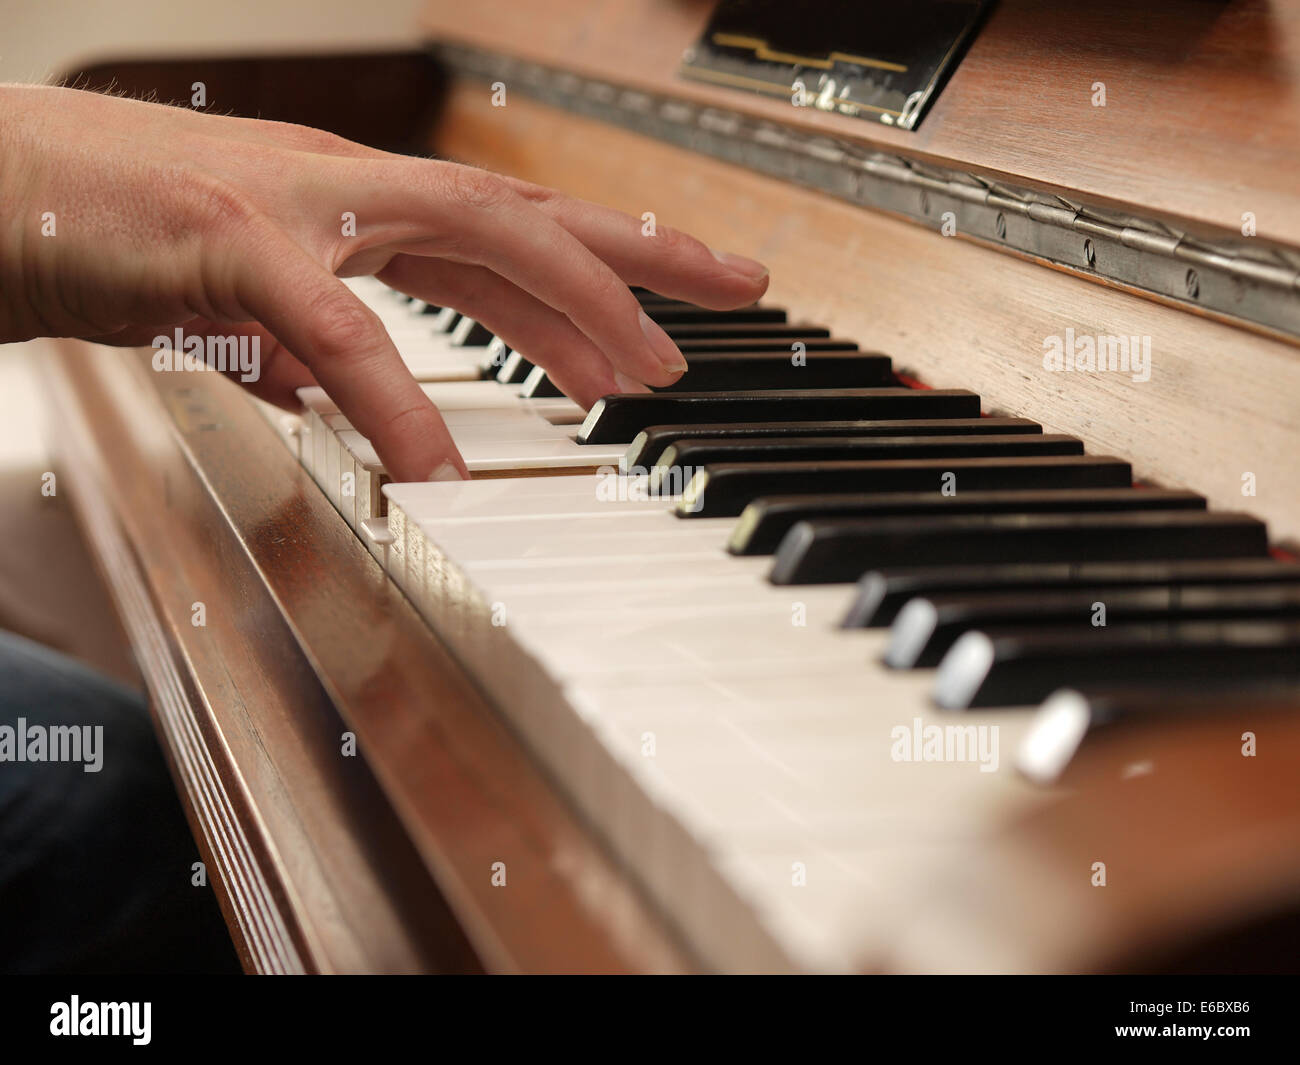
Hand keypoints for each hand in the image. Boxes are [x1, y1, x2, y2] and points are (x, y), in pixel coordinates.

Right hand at [0, 84, 768, 480]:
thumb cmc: (111, 237)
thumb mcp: (239, 306)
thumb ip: (305, 344)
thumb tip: (349, 396)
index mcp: (357, 201)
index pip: (511, 223)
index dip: (604, 259)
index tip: (680, 301)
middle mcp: (348, 187)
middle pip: (528, 208)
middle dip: (640, 253)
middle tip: (735, 291)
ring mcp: (296, 203)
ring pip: (468, 235)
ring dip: (564, 307)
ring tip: (633, 377)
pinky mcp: (230, 244)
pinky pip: (338, 328)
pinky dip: (394, 397)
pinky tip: (439, 462)